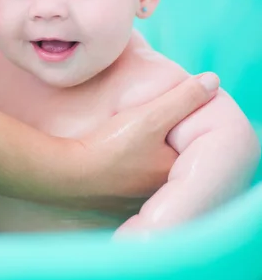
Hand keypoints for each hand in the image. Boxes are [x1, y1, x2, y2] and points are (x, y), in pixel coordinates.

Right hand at [73, 73, 219, 214]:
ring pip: (149, 173)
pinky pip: (128, 181)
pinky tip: (117, 158)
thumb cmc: (112, 146)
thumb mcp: (152, 116)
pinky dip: (127, 169)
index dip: (186, 130)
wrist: (66, 174)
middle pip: (170, 162)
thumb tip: (213, 80)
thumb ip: (183, 98)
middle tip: (158, 125)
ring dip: (147, 158)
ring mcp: (133, 198)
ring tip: (138, 139)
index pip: (190, 149)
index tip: (177, 115)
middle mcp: (157, 192)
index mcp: (172, 174)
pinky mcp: (111, 198)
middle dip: (168, 146)